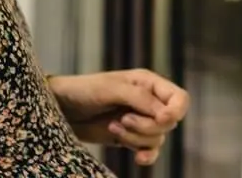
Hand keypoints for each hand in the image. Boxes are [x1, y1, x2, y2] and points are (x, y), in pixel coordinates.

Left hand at [49, 69, 189, 166]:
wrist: (61, 108)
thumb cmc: (85, 90)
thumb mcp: (112, 88)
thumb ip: (141, 99)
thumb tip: (167, 116)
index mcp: (149, 83)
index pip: (180, 99)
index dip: (175, 112)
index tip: (160, 119)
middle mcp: (149, 102)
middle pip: (169, 122)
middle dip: (146, 126)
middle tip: (121, 120)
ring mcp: (140, 121)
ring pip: (157, 138)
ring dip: (136, 138)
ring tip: (112, 128)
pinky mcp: (129, 138)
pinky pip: (149, 151)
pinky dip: (145, 155)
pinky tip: (136, 158)